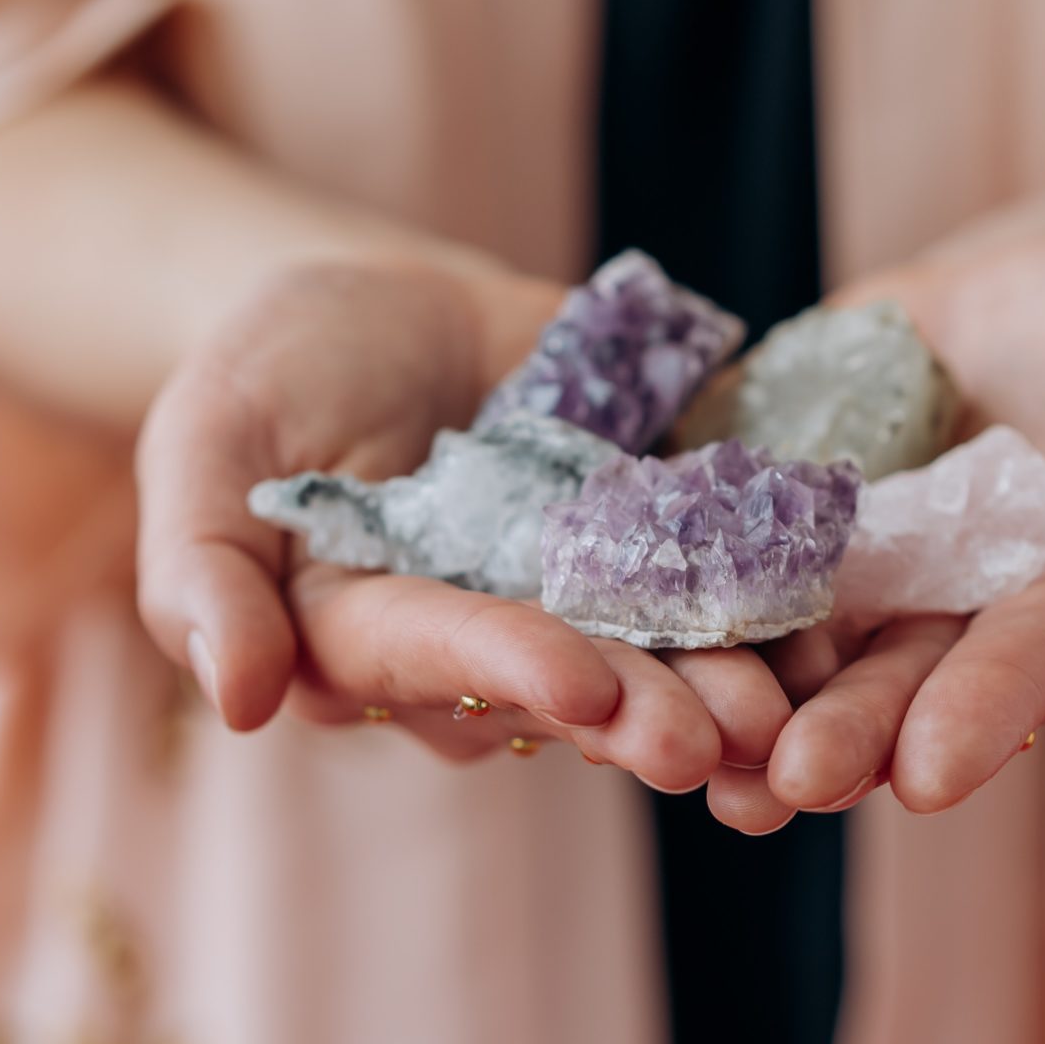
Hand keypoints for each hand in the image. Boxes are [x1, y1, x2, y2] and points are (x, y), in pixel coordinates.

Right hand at [136, 257, 790, 779]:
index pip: (436, 656)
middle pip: (566, 685)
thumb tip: (237, 701)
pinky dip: (777, 604)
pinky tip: (839, 625)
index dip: (509, 667)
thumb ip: (205, 570)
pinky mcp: (649, 545)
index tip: (582, 686)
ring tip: (793, 709)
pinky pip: (717, 576)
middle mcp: (482, 645)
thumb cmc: (270, 374)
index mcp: (367, 637)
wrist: (381, 307)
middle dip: (647, 711)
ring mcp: (574, 601)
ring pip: (657, 655)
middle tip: (726, 736)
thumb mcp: (207, 439)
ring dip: (726, 688)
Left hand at [707, 232, 1044, 831]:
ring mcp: (867, 566)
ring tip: (680, 752)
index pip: (1026, 667)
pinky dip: (675, 588)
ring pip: (797, 648)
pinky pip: (725, 548)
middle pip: (896, 685)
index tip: (927, 769)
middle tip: (780, 787)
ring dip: (744, 703)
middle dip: (840, 736)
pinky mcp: (787, 502)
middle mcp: (960, 612)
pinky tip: (613, 621)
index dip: (981, 715)